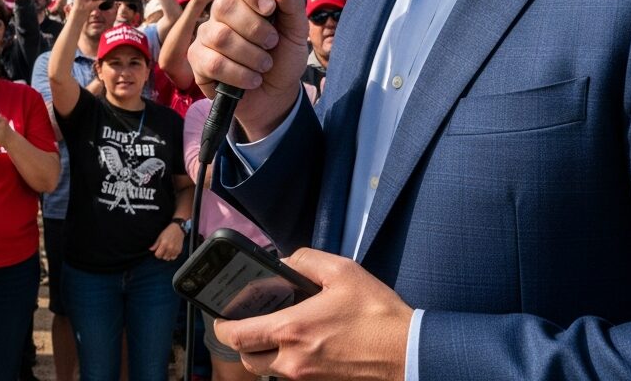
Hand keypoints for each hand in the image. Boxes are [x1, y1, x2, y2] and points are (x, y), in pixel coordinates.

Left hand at [149, 222, 184, 259]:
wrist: (178, 229)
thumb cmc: (168, 232)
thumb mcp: (160, 237)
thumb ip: (155, 244)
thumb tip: (151, 249)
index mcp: (164, 244)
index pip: (158, 255)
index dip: (157, 253)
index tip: (158, 251)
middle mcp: (170, 248)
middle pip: (163, 258)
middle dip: (162, 255)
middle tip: (163, 250)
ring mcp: (175, 250)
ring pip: (168, 259)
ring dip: (167, 256)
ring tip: (167, 250)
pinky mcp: (179, 251)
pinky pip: (174, 257)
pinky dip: (172, 256)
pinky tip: (171, 251)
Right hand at [188, 0, 307, 140]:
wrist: (275, 95)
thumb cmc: (283, 57)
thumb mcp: (297, 32)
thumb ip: (292, 6)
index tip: (270, 8)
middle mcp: (221, 12)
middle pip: (225, 5)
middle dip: (255, 28)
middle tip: (272, 42)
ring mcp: (206, 35)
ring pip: (221, 36)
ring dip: (251, 55)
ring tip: (265, 65)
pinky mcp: (197, 60)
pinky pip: (214, 63)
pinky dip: (240, 74)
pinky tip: (252, 80)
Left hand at [214, 248, 412, 380]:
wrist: (409, 353)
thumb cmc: (377, 314)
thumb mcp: (342, 271)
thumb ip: (306, 260)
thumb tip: (285, 262)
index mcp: (292, 330)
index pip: (236, 335)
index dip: (222, 325)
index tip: (222, 314)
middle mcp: (292, 359)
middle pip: (247, 357)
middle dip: (243, 339)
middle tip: (250, 319)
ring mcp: (306, 376)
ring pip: (267, 368)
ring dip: (264, 351)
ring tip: (279, 328)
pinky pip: (290, 374)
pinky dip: (287, 359)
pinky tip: (305, 339)